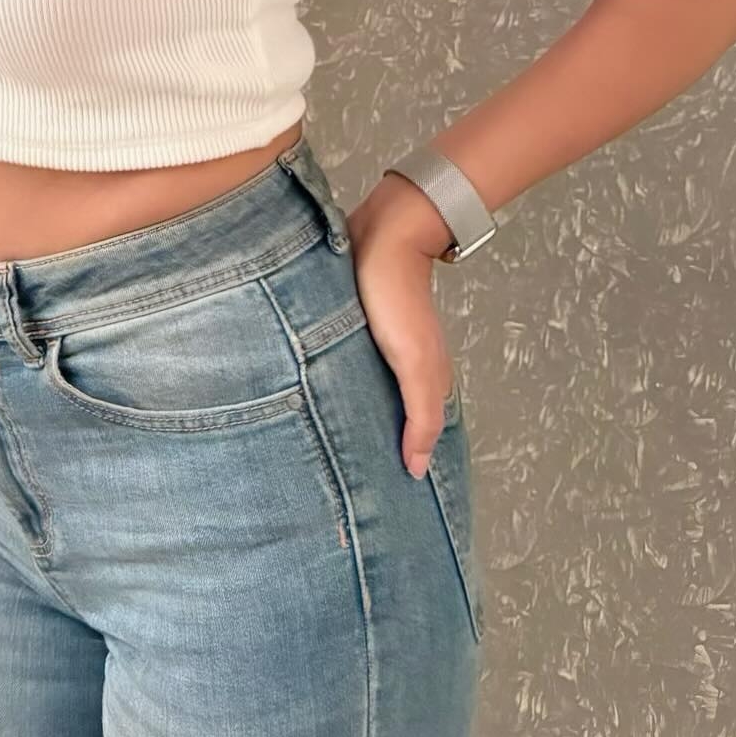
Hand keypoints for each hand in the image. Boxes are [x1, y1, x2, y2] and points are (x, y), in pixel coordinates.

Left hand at [345, 172, 458, 479]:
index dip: (403, 463)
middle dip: (369, 447)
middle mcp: (400, 364)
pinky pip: (342, 364)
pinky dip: (331, 383)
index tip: (382, 502)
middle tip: (343, 486)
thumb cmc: (397, 297)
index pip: (417, 434)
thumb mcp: (414, 362)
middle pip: (386, 415)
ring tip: (319, 450)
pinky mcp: (350, 325)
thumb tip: (416, 470)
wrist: (382, 234)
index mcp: (423, 378)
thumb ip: (421, 415)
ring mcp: (375, 345)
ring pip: (361, 392)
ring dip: (346, 416)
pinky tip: (312, 397)